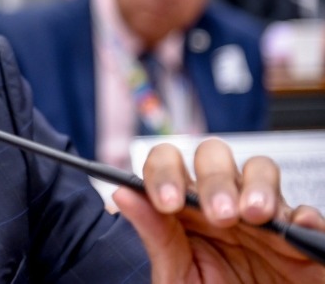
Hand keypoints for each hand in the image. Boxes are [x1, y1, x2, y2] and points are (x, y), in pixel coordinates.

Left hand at [112, 137, 324, 282]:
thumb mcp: (175, 276)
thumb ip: (154, 236)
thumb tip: (122, 193)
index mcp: (183, 207)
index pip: (167, 163)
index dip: (164, 172)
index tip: (167, 203)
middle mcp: (220, 203)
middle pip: (214, 156)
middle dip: (214, 178)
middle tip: (218, 215)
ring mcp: (261, 218)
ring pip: (260, 170)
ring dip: (257, 185)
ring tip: (253, 216)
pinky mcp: (300, 241)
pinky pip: (305, 214)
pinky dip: (303, 216)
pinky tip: (294, 228)